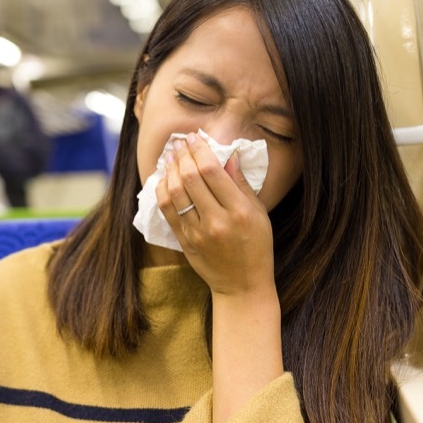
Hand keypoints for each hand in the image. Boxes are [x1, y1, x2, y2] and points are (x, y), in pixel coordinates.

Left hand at [155, 133, 276, 298]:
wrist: (242, 284)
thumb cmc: (256, 246)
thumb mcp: (259, 213)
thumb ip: (241, 184)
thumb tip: (228, 155)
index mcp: (240, 212)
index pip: (213, 172)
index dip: (200, 150)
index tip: (194, 137)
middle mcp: (217, 221)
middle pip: (191, 178)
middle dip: (183, 155)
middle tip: (179, 143)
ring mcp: (197, 233)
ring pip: (175, 192)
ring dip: (170, 169)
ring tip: (170, 156)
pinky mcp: (184, 241)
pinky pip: (167, 210)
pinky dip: (163, 190)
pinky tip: (165, 178)